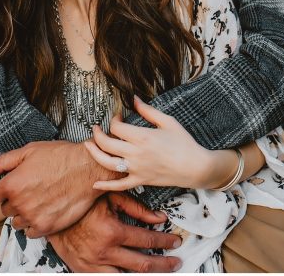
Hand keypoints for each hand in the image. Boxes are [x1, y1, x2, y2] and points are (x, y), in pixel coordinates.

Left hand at [0, 140, 113, 235]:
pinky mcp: (47, 227)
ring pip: (17, 222)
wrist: (86, 169)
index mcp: (11, 185)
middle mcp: (19, 204)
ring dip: (22, 214)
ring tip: (35, 201)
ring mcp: (33, 217)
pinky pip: (31, 233)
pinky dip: (34, 224)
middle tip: (26, 191)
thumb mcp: (27, 151)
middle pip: (5, 210)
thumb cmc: (58, 157)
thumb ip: (2, 163)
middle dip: (12, 201)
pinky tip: (42, 212)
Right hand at [48, 192, 181, 272]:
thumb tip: (159, 217)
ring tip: (161, 272)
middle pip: (143, 264)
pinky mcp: (84, 270)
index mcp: (111, 231)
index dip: (165, 241)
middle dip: (164, 264)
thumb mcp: (109, 197)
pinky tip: (133, 275)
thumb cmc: (80, 202)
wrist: (50, 213)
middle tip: (176, 261)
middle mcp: (104, 251)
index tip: (175, 242)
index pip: (147, 239)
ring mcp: (93, 264)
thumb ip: (136, 207)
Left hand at [86, 96, 212, 191]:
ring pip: (107, 163)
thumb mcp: (167, 121)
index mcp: (142, 137)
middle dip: (97, 134)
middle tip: (96, 128)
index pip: (116, 127)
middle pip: (106, 143)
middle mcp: (136, 153)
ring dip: (94, 153)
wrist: (196, 167)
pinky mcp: (140, 181)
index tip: (118, 117)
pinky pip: (119, 185)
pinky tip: (95, 184)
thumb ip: (147, 110)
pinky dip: (106, 186)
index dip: (113, 119)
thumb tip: (133, 98)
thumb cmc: (184, 142)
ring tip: (87, 145)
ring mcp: (137, 169)